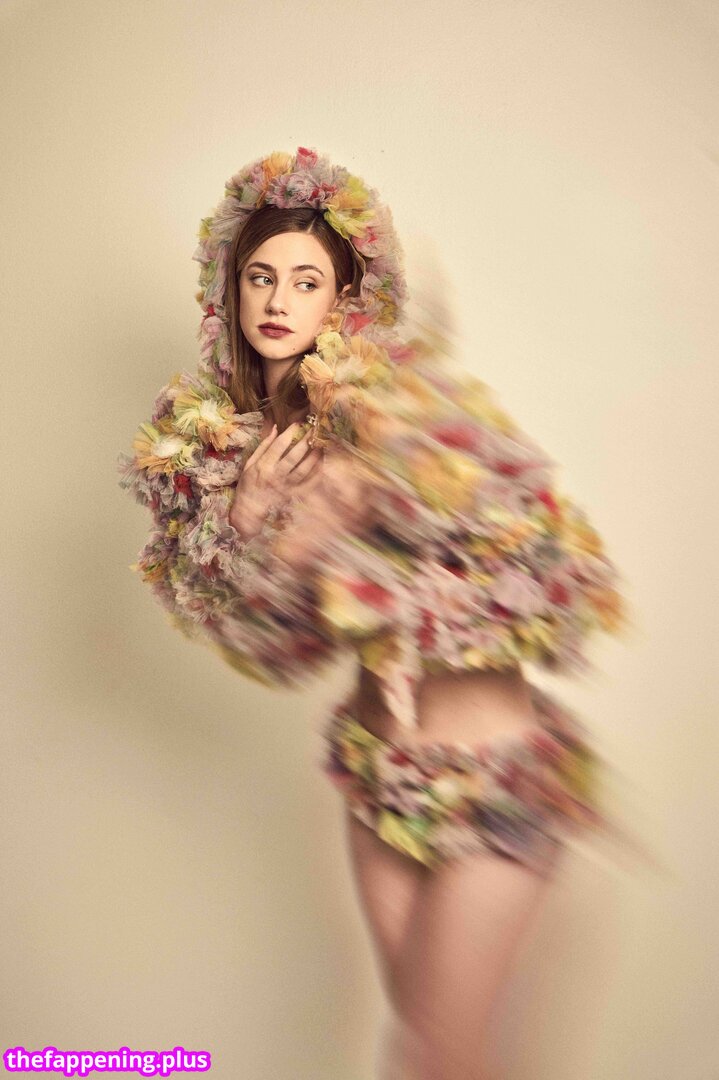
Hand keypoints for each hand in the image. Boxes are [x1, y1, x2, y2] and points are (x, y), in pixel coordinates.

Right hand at [228, 422, 323, 539]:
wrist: (249, 509)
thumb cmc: (248, 484)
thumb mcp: (249, 463)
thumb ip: (263, 446)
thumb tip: (275, 428)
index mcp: (263, 466)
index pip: (279, 445)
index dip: (290, 432)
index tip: (298, 424)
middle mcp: (276, 476)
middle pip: (294, 456)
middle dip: (306, 441)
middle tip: (314, 430)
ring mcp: (286, 487)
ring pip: (304, 470)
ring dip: (314, 456)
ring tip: (320, 445)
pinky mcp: (293, 495)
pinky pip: (308, 484)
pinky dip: (317, 474)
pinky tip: (322, 463)